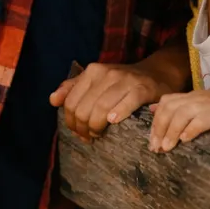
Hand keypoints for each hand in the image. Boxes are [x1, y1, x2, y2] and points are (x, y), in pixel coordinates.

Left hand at [50, 62, 176, 141]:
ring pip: (101, 109)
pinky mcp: (142, 88)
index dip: (71, 122)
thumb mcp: (96, 81)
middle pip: (84, 109)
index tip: (79, 132)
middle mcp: (106, 73)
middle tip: (90, 137)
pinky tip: (114, 122)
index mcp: (92, 71)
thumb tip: (52, 100)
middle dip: (83, 128)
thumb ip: (73, 88)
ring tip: (100, 135)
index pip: (71, 102)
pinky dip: (118, 115)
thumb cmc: (122, 83)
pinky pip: (126, 103)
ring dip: (97, 127)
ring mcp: (125, 80)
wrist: (156, 74)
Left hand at [149, 91, 209, 152]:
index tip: (151, 140)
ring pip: (180, 114)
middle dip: (158, 128)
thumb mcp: (205, 114)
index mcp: (194, 97)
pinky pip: (199, 120)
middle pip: (169, 108)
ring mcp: (208, 104)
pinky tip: (184, 141)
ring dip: (170, 132)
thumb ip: (183, 113)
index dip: (155, 121)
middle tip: (155, 148)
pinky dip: (189, 130)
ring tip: (166, 148)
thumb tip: (154, 111)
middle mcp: (198, 97)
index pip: (166, 102)